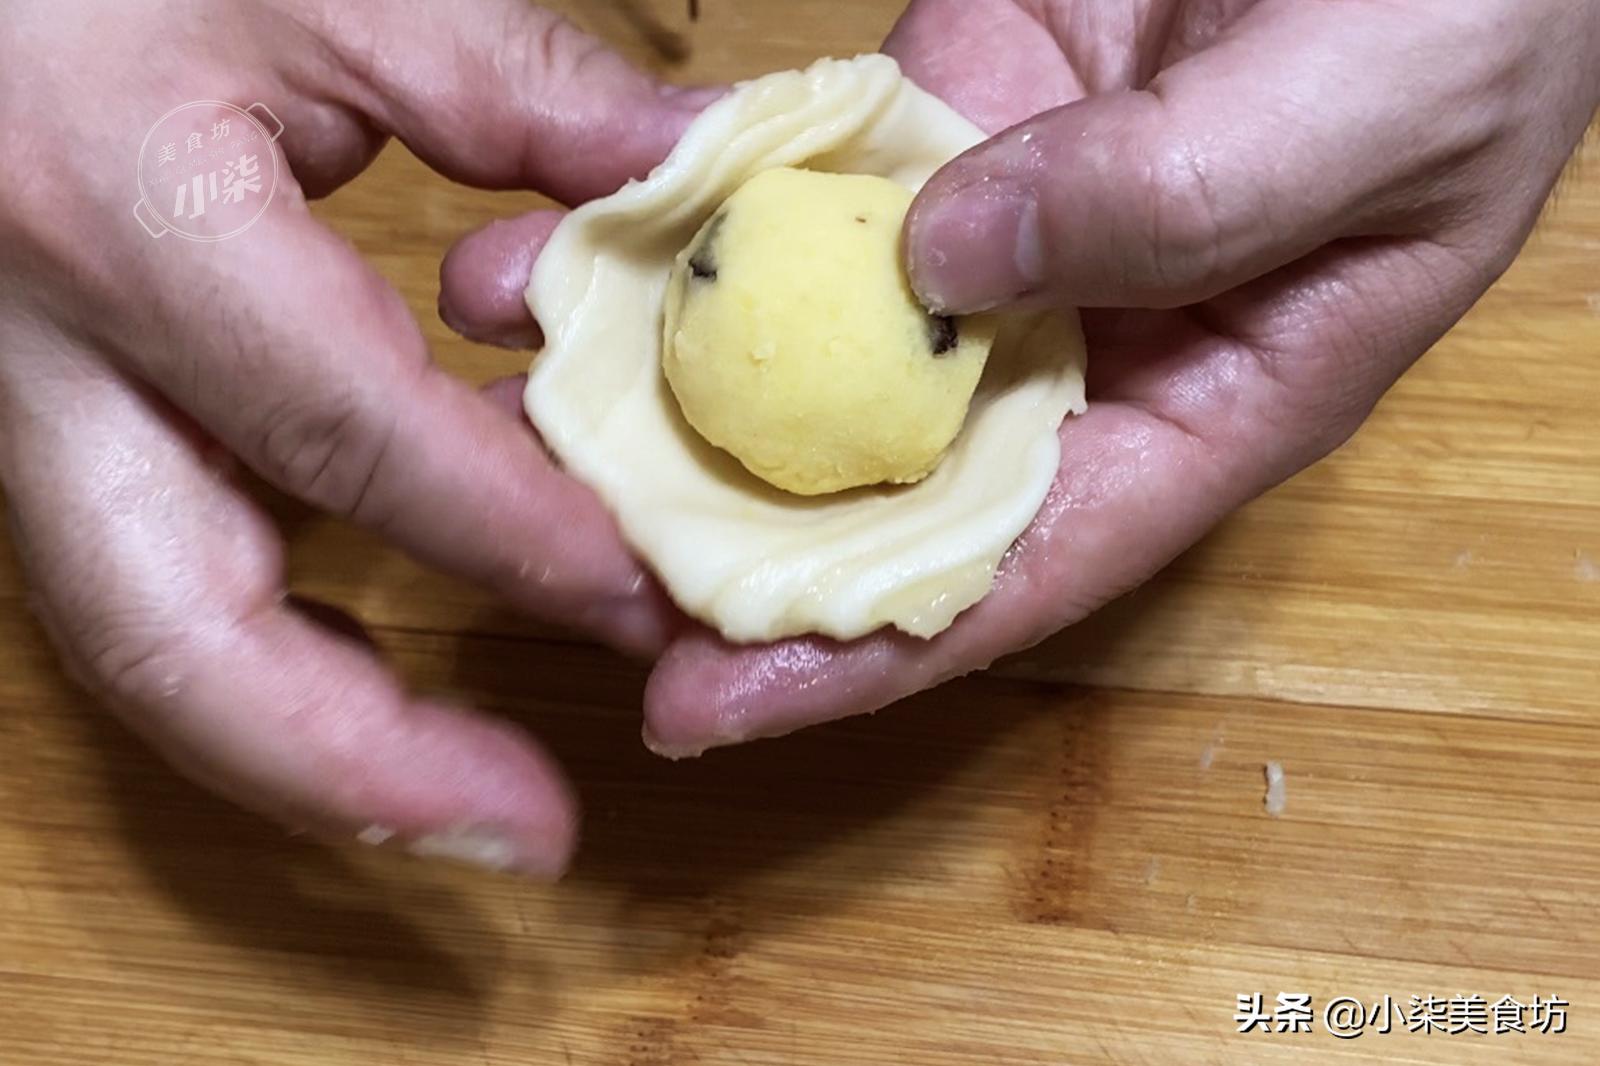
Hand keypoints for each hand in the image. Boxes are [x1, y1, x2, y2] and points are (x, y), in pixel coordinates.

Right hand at [0, 0, 704, 875]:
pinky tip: (393, 691)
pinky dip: (281, 665)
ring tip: (485, 804)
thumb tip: (691, 175)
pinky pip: (157, 590)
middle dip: (355, 767)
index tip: (641, 600)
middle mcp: (43, 362)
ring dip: (316, 756)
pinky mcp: (54, 431)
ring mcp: (28, 417)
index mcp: (123, 226)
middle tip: (531, 830)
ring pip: (144, 648)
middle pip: (169, 635)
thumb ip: (518, 87)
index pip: (344, 432)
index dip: (507, 535)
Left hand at [639, 0, 1599, 752]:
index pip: (1013, 569)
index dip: (857, 653)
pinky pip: (808, 175)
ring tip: (516, 358)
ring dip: (668, 351)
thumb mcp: (1374, 109)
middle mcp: (1082, 346)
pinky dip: (704, 200)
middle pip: (883, 474)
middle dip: (721, 520)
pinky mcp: (946, 111)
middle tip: (549, 549)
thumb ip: (1180, 201)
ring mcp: (1000, 227)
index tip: (696, 701)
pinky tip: (583, 219)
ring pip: (815, 322)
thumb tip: (948, 268)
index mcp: (1207, 405)